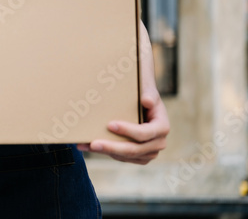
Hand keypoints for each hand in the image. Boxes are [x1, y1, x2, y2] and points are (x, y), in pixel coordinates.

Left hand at [77, 20, 168, 163]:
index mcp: (162, 127)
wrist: (142, 102)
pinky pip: (122, 158)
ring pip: (126, 156)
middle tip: (93, 143)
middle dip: (112, 147)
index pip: (144, 133)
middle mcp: (159, 142)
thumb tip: (146, 100)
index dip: (128, 131)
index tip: (110, 124)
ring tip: (85, 145)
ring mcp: (149, 152)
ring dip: (106, 152)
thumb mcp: (147, 89)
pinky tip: (87, 146)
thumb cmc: (143, 93)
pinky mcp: (138, 156)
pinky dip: (105, 153)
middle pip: (134, 149)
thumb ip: (149, 93)